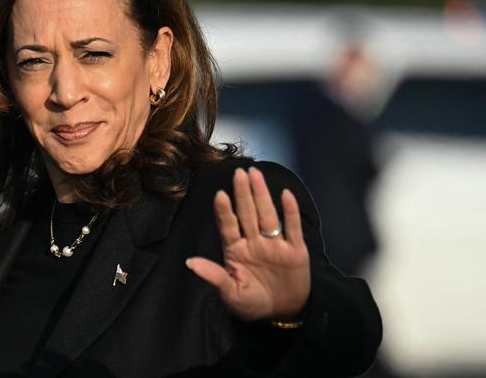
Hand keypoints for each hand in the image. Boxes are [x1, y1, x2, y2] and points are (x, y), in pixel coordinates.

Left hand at [186, 167, 310, 321]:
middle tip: (239, 172)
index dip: (225, 211)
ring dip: (262, 195)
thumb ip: (214, 276)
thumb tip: (190, 262)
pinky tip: (285, 194)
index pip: (228, 226)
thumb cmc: (252, 303)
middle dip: (243, 193)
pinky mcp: (295, 250)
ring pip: (268, 215)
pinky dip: (290, 211)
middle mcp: (254, 242)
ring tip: (255, 174)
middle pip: (248, 213)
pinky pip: (292, 228)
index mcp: (236, 250)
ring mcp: (275, 244)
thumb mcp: (231, 294)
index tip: (220, 195)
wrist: (282, 313)